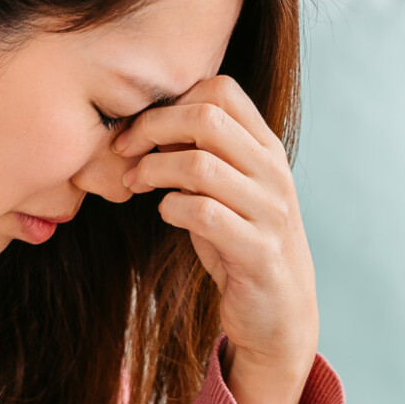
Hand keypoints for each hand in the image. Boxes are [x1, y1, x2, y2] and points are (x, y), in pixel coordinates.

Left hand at [115, 77, 318, 403]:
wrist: (279, 313)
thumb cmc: (240, 245)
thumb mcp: (226, 191)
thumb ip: (200, 156)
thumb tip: (148, 126)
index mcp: (266, 149)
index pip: (222, 90)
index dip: (172, 100)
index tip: (140, 128)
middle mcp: (273, 172)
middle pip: (206, 117)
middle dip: (154, 128)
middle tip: (125, 151)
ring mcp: (269, 211)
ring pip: (199, 164)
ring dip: (154, 171)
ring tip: (136, 184)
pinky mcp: (257, 251)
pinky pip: (202, 213)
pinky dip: (171, 208)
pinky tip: (165, 215)